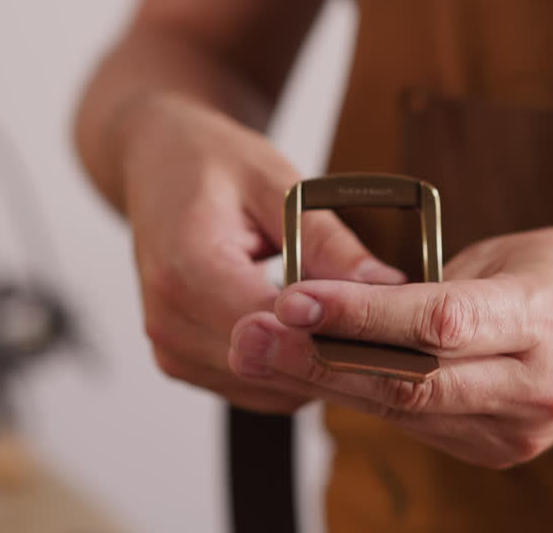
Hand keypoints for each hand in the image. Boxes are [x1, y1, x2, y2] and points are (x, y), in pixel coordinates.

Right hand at [121, 95, 403, 412]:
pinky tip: (321, 335)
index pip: (274, 329)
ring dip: (318, 368)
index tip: (395, 326)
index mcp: (187, 270)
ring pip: (270, 388)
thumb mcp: (277, 183)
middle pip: (273, 367)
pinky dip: (294, 370)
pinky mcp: (182, 360)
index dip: (338, 334)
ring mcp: (171, 348)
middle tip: (396, 333)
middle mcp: (170, 321)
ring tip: (360, 328)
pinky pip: (256, 387)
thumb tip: (390, 287)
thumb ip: (327, 242)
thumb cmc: (212, 164)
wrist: (156, 165)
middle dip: (337, 355)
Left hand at [227, 225, 552, 465]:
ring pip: (404, 410)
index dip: (360, 315)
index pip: (437, 324)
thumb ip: (434, 285)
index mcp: (544, 318)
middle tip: (251, 335)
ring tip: (262, 349)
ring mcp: (521, 432)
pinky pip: (419, 423)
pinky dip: (369, 396)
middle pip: (410, 381)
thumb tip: (347, 303)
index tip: (293, 298)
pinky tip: (320, 370)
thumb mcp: (510, 251)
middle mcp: (535, 387)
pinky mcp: (505, 453)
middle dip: (320, 359)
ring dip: (329, 381)